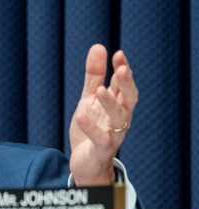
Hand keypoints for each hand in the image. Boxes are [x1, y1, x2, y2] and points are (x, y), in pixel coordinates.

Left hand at [69, 44, 137, 185]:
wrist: (86, 162)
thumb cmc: (91, 128)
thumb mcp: (89, 98)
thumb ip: (94, 75)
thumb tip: (98, 46)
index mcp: (118, 104)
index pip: (124, 85)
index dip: (124, 70)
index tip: (118, 54)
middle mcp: (120, 118)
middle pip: (129, 99)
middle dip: (126, 84)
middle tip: (121, 68)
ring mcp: (113, 134)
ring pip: (118, 118)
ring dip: (111, 104)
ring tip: (100, 90)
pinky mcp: (102, 149)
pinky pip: (100, 138)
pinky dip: (91, 127)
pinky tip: (80, 115)